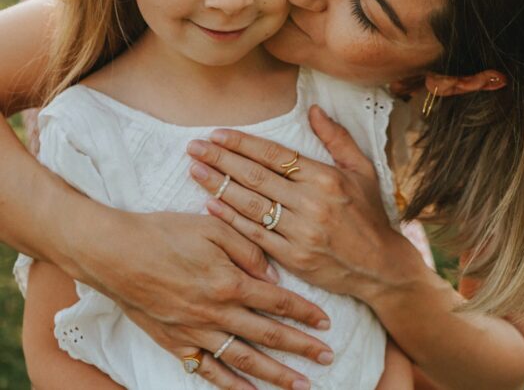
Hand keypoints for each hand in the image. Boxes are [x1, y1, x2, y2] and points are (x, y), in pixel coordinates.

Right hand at [71, 210, 332, 388]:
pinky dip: (231, 385)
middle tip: (327, 358)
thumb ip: (247, 249)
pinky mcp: (175, 342)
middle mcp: (217, 313)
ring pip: (244, 360)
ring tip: (300, 385)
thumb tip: (272, 277)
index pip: (277, 301)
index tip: (326, 323)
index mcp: (229, 282)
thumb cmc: (164, 234)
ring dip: (275, 374)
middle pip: (268, 335)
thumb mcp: (211, 227)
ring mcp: (195, 332)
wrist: (116, 253)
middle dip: (301, 347)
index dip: (304, 313)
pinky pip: (208, 370)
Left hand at [187, 106, 399, 299]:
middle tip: (194, 147)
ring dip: (219, 186)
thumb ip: (337, 138)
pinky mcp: (293, 257)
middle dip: (221, 159)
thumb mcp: (362, 170)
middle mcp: (311, 203)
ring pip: (251, 204)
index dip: (243, 143)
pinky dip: (231, 219)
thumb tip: (313, 109)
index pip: (275, 155)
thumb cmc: (369, 214)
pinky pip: (255, 235)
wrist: (380, 266)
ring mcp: (301, 232)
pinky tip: (210, 206)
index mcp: (326, 177)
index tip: (217, 134)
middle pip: (256, 176)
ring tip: (195, 170)